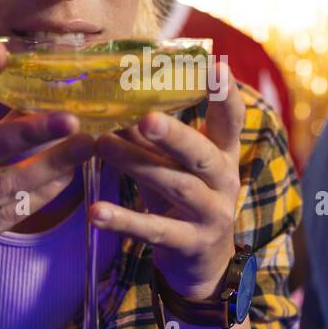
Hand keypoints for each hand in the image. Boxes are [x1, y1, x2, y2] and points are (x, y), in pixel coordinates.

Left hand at [89, 66, 244, 300]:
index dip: (226, 95)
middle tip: (146, 117)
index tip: (217, 66)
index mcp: (223, 153)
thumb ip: (150, 135)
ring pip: (175, 185)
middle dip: (174, 134)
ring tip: (101, 146)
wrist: (203, 262)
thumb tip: (115, 94)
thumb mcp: (172, 164)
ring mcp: (211, 214)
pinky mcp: (191, 243)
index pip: (231, 119)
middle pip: (201, 154)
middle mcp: (224, 180)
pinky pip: (156, 230)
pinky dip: (124, 220)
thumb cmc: (183, 199)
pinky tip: (96, 212)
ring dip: (136, 164)